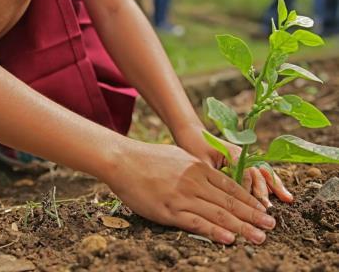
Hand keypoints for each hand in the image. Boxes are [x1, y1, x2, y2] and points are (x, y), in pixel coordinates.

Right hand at [105, 141, 275, 244]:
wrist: (123, 160)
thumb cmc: (149, 158)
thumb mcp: (178, 156)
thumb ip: (196, 168)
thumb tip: (210, 177)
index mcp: (198, 168)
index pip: (231, 187)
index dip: (250, 200)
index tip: (263, 209)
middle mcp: (195, 182)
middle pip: (230, 202)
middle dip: (253, 215)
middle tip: (271, 226)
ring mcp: (183, 196)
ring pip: (218, 214)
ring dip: (241, 227)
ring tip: (259, 236)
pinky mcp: (169, 210)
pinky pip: (196, 223)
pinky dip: (214, 231)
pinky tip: (229, 239)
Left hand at [172, 123, 292, 207]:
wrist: (192, 133)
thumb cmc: (193, 147)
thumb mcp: (201, 163)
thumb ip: (214, 176)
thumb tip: (222, 195)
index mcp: (232, 153)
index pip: (245, 173)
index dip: (248, 189)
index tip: (251, 204)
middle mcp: (242, 155)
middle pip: (257, 173)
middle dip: (263, 191)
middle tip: (267, 208)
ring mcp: (245, 158)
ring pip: (263, 173)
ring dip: (274, 186)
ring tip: (287, 199)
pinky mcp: (243, 163)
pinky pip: (260, 174)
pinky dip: (271, 183)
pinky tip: (282, 193)